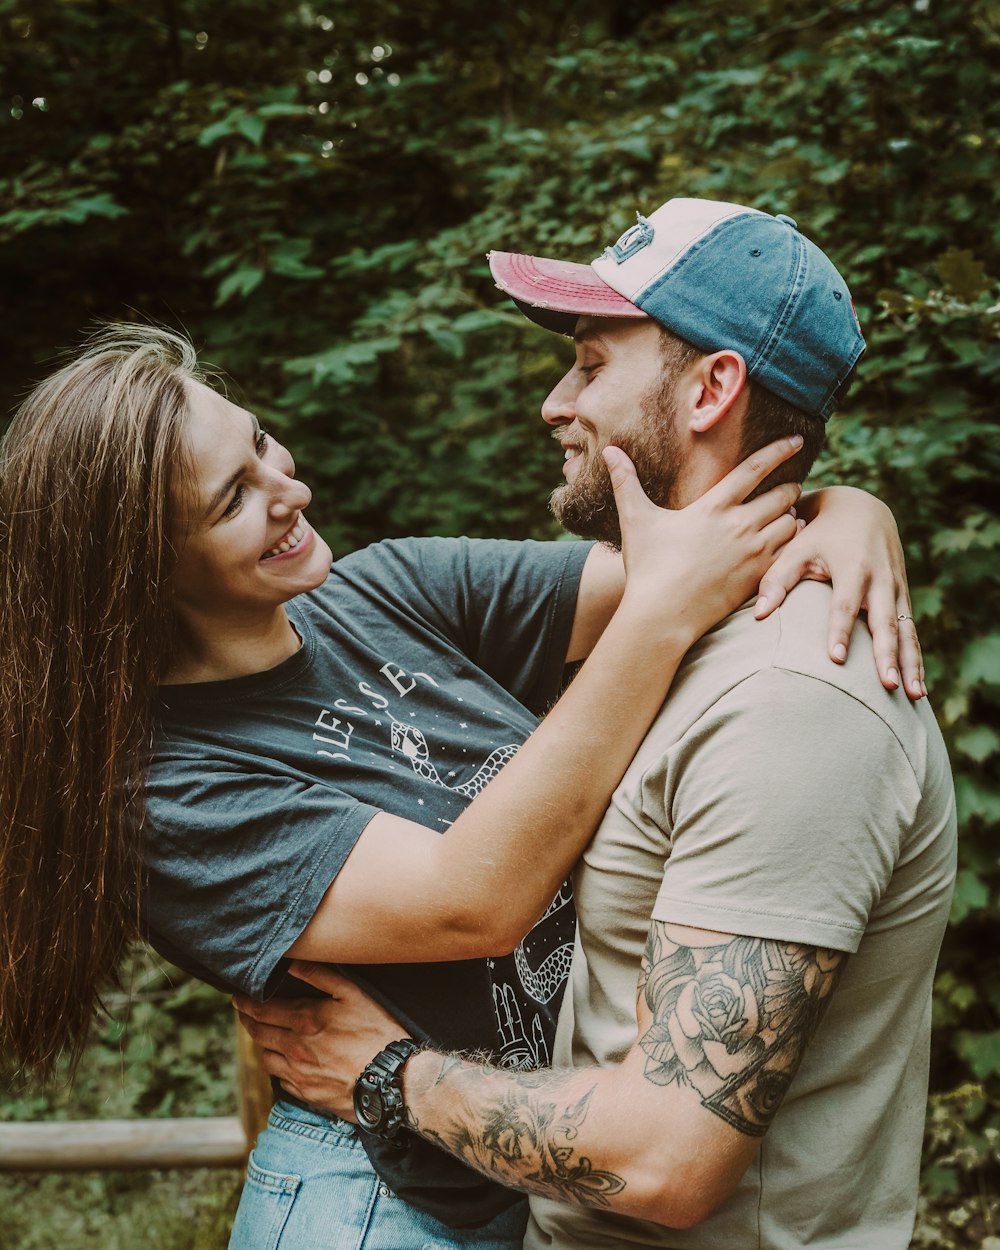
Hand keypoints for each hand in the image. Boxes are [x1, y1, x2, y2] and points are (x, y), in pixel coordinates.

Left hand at [233, 962, 405, 1119]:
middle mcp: (295, 1047)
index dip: (246, 1002)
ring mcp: (299, 1074)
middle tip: (243, 1013)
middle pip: (258, 1033)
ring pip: (266, 1058)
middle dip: (247, 1020)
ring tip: (266, 1037)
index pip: (262, 1009)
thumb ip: (320, 976)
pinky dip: (281, 1068)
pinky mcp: (307, 1095)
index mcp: (304, 1019)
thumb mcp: (354, 994)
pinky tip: (288, 1062)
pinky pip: (281, 1081)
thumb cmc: (378, 1032)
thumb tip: (291, 962)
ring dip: (264, 1045)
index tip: (237, 997)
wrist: (394, 1081)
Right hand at [606, 435, 802, 644]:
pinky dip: (793, 544)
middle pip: (782, 494)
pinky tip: (786, 543)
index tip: (796, 440)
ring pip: (791, 523)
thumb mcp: (635, 520)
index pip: (755, 468)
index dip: (779, 450)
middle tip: (787, 487)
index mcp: (714, 506)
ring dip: (792, 516)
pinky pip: (791, 553)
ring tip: (786, 516)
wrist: (662, 615)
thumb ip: (626, 482)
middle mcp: (740, 526)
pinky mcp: (758, 577)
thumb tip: (608, 451)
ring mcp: (753, 553)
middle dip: (789, 487)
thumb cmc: (647, 567)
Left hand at [753, 486, 924, 698]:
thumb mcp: (796, 548)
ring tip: (915, 696)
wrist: (862, 509)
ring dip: (911, 663)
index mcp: (852, 567)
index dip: (840, 631)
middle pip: (885, 622)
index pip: (844, 604)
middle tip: (887, 685)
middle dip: (887, 655)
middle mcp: (880, 580)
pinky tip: (917, 687)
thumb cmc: (819, 533)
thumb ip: (776, 580)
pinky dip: (916, 658)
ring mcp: (896, 589)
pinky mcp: (903, 597)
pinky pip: (912, 631)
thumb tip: (758, 615)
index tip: (836, 659)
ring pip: (907, 631)